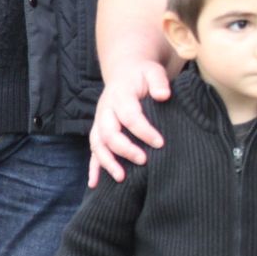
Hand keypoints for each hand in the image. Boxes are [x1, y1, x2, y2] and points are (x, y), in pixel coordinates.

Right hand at [87, 59, 170, 187]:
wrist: (125, 72)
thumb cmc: (142, 75)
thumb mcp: (152, 71)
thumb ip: (159, 81)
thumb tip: (163, 95)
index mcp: (119, 96)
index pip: (129, 116)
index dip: (143, 131)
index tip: (160, 143)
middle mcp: (105, 111)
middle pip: (108, 133)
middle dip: (124, 149)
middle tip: (143, 160)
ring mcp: (99, 123)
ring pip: (97, 144)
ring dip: (107, 162)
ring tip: (121, 178)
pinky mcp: (98, 132)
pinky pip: (93, 151)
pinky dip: (93, 168)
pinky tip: (94, 184)